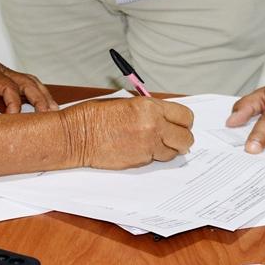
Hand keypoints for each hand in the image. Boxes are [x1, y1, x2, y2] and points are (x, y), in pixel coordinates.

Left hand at [0, 51, 56, 112]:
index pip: (8, 86)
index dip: (14, 102)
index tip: (15, 118)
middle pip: (25, 81)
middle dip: (40, 97)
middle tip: (51, 113)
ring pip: (27, 81)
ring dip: (41, 94)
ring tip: (53, 109)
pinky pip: (21, 84)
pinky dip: (34, 93)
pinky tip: (40, 104)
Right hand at [58, 97, 193, 169]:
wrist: (77, 135)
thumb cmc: (95, 116)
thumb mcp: (127, 103)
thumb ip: (149, 110)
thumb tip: (165, 117)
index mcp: (150, 107)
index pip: (185, 116)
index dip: (185, 121)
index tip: (181, 123)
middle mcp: (153, 126)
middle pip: (186, 138)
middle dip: (182, 138)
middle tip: (174, 137)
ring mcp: (147, 146)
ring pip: (174, 152)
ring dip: (169, 149)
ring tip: (155, 143)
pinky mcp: (140, 161)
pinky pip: (157, 159)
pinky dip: (153, 155)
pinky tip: (141, 148)